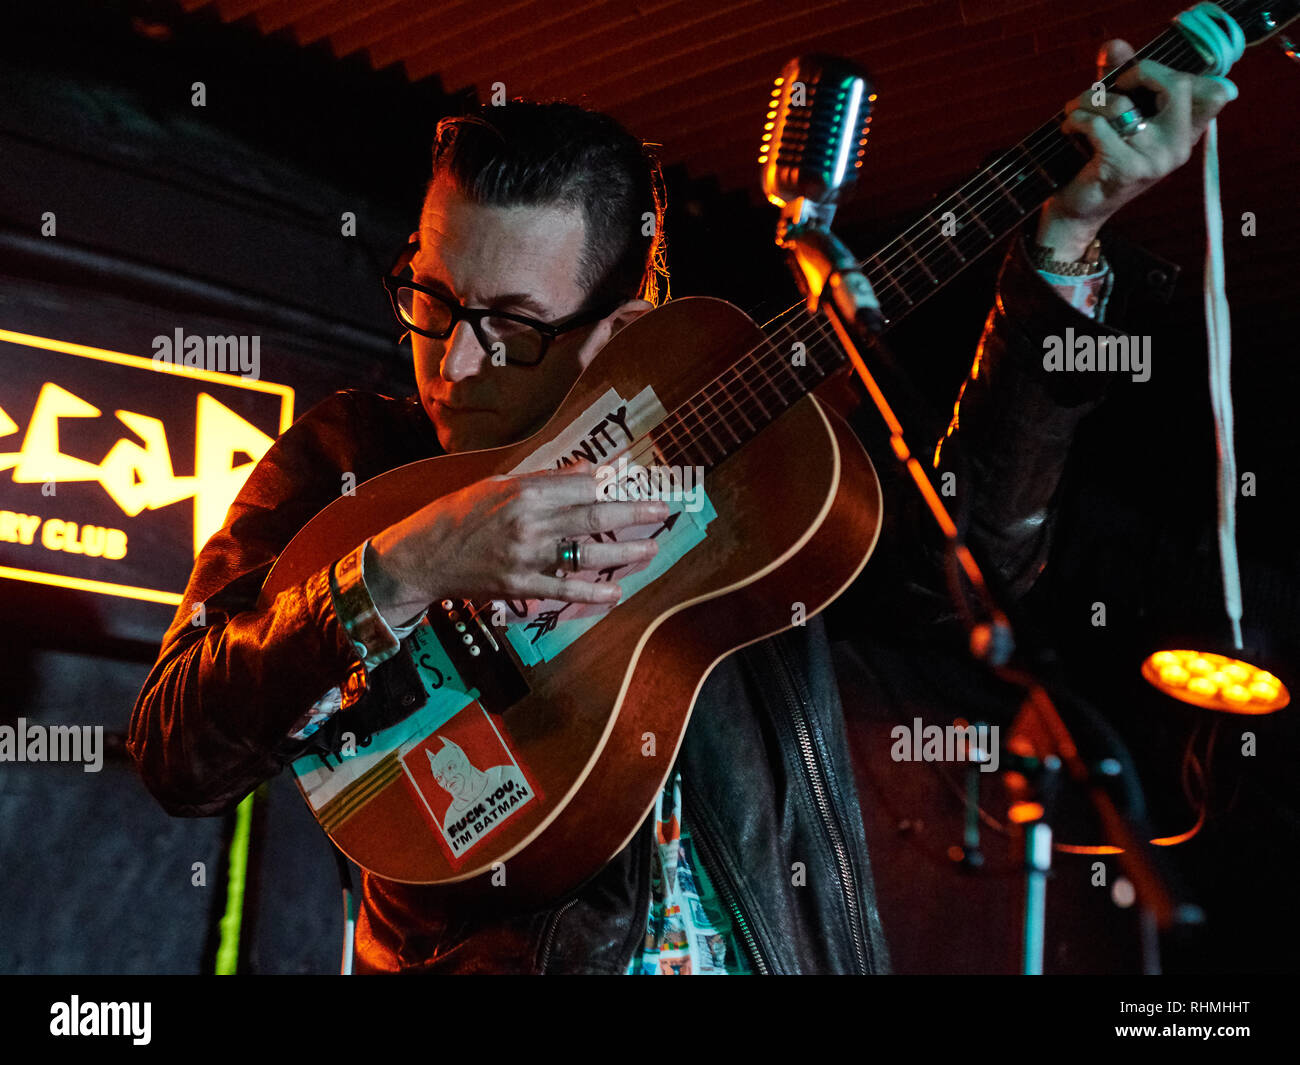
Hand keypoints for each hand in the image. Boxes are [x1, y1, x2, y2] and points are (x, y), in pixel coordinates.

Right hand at [365, 460, 664, 619]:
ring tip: (650, 549)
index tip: (640, 481)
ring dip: (623, 553)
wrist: (419, 556)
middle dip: (633, 512)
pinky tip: (614, 593)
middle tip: (662, 509)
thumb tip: (588, 469)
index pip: (582, 486)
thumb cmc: (458, 515)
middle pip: (594, 516)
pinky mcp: (519, 585)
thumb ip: (545, 479)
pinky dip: (591, 593)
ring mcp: (526, 556)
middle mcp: (529, 522)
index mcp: (524, 491)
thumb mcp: (498, 484)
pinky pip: (563, 590)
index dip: (616, 484)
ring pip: (586, 554)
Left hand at [1037, 38, 1237, 258]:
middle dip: (1136, 73)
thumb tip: (1115, 45)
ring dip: (1089, 100)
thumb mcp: (1117, 117)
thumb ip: (1120, 79)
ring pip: (1123, 105)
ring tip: (1074, 111)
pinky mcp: (1126, 169)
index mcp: (1186, 135)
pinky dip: (1077, 119)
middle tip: (1106, 89)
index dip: (1174, 73)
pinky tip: (1069, 128)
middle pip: (1178, 85)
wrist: (1078, 211)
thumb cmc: (1099, 159)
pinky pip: (1099, 125)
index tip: (1137, 80)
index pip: (1212, 92)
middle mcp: (1178, 148)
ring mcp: (1155, 161)